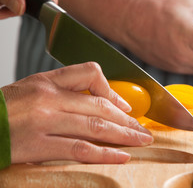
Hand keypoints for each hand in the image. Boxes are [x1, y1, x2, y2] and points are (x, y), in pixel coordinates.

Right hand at [1, 62, 152, 163]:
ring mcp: (45, 121)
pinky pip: (80, 149)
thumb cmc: (4, 110)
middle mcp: (49, 98)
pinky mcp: (39, 146)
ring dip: (124, 136)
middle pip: (100, 106)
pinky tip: (121, 157)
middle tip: (142, 129)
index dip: (113, 90)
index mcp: (47, 81)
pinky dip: (105, 154)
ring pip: (96, 126)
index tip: (124, 106)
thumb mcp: (32, 88)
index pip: (90, 73)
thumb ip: (63, 90)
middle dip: (127, 120)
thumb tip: (98, 100)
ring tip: (141, 141)